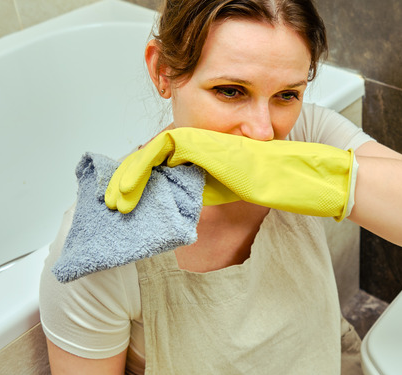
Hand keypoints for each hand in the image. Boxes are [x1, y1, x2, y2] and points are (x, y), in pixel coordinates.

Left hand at [105, 128, 356, 220]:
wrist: (289, 175)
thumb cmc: (268, 183)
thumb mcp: (226, 191)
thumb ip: (202, 192)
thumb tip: (178, 209)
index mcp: (203, 154)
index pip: (162, 164)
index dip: (141, 181)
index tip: (127, 204)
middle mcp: (197, 143)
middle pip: (150, 157)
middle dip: (126, 179)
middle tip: (111, 203)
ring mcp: (197, 139)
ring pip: (148, 152)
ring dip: (127, 176)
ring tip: (114, 200)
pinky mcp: (198, 140)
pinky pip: (157, 150)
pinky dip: (138, 167)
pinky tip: (127, 188)